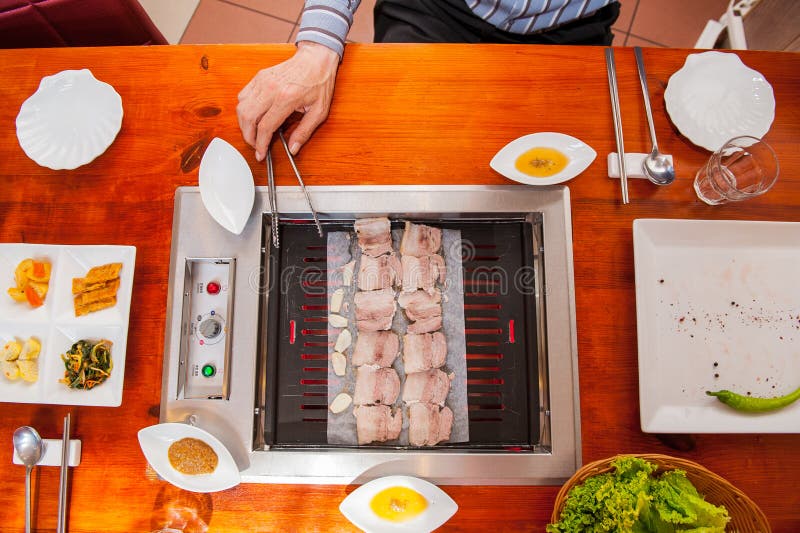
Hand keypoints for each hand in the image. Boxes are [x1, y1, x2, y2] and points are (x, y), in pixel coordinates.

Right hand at [237, 41, 339, 160]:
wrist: (315, 59)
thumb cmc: (319, 82)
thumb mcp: (319, 111)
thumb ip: (305, 132)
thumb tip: (293, 148)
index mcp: (287, 98)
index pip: (265, 126)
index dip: (261, 144)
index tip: (261, 154)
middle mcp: (271, 88)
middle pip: (248, 118)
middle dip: (248, 136)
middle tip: (255, 145)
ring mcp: (262, 81)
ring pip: (241, 107)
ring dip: (244, 124)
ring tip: (254, 133)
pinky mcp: (259, 77)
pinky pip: (243, 96)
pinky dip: (244, 110)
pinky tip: (253, 117)